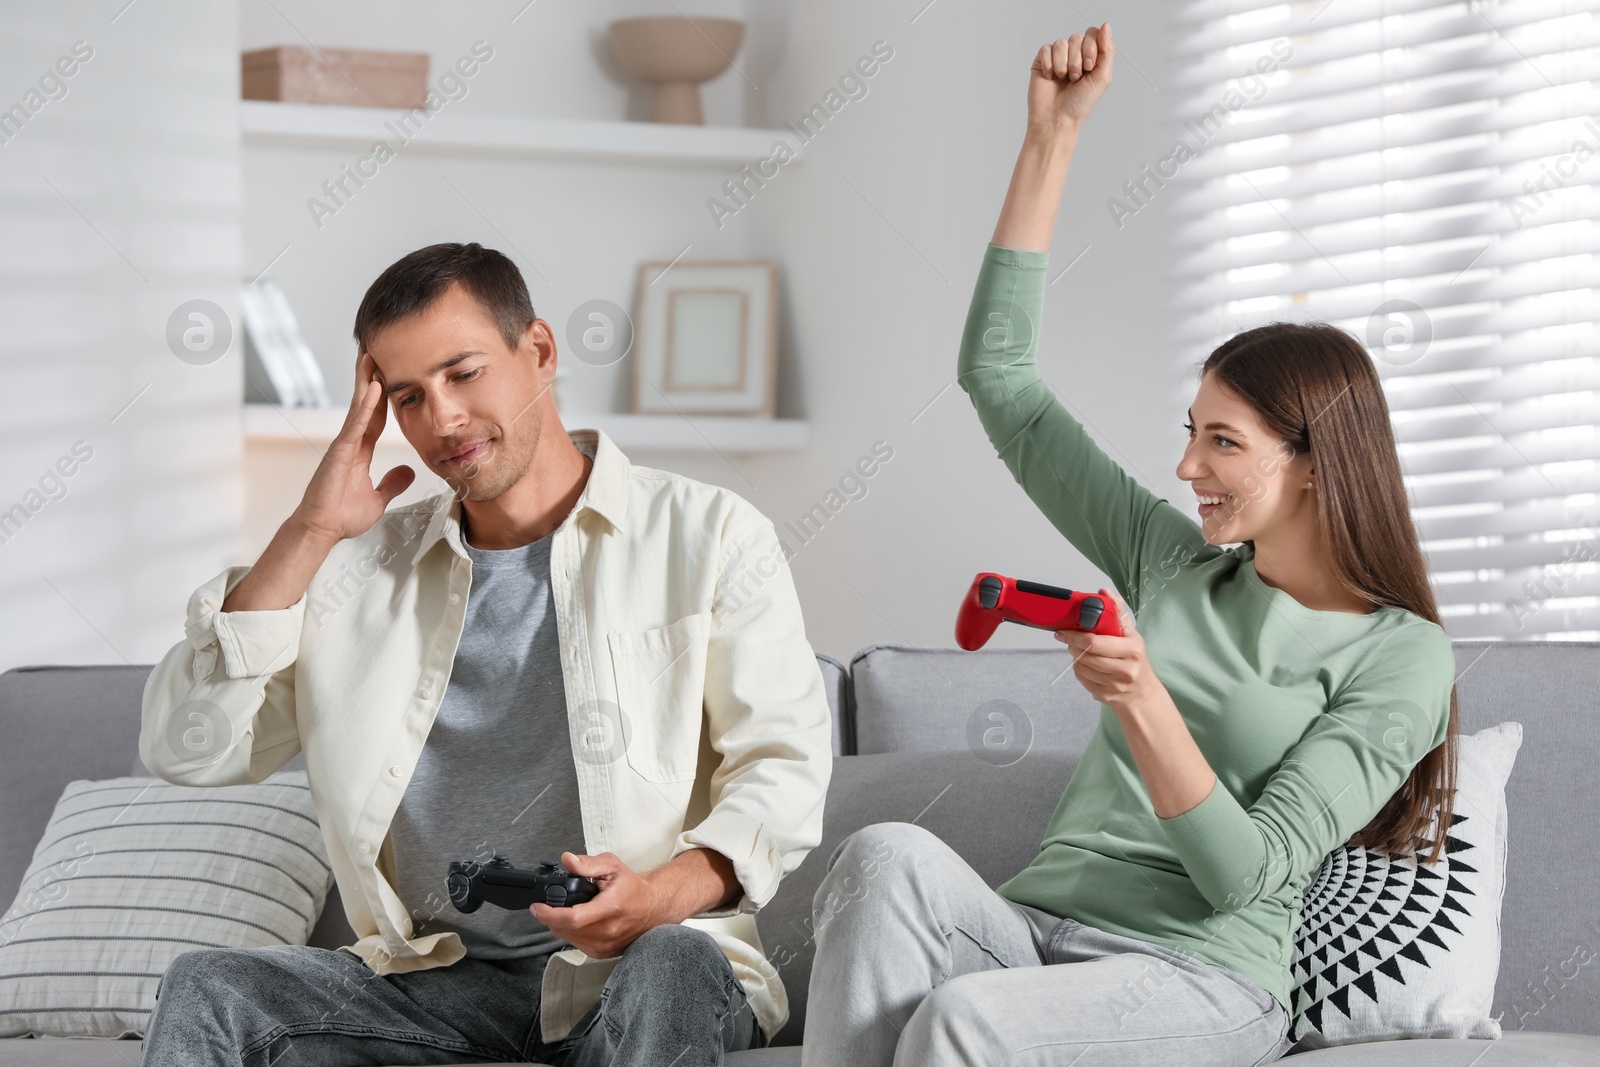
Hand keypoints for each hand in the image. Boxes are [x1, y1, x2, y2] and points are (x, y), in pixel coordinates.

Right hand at [292, 351, 415, 545]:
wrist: (322, 530)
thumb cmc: (342, 516)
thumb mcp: (377, 498)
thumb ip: (392, 483)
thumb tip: (408, 472)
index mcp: (359, 451)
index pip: (376, 416)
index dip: (384, 395)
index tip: (391, 375)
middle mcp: (350, 442)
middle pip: (365, 402)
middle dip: (371, 376)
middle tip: (378, 348)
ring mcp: (343, 444)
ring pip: (358, 405)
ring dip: (365, 379)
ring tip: (372, 353)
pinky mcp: (339, 451)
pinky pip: (355, 423)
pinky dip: (365, 404)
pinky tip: (373, 386)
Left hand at [532, 851, 668, 959]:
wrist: (652, 907)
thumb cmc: (632, 887)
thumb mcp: (612, 866)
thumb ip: (587, 863)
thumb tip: (568, 860)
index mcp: (610, 908)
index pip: (573, 918)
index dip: (549, 914)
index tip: (537, 906)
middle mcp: (608, 931)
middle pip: (566, 930)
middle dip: (551, 917)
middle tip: (549, 904)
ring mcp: (606, 945)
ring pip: (568, 938)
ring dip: (560, 925)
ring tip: (568, 910)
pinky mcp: (603, 953)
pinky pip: (576, 945)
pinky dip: (571, 933)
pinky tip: (578, 922)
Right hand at [1027, 23, 1114, 131]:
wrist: (1057, 119)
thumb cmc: (1079, 104)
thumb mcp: (1103, 77)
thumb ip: (1108, 50)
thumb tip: (1106, 25)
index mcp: (1091, 57)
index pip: (1093, 34)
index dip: (1091, 48)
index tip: (1089, 67)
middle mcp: (1074, 55)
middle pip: (1077, 37)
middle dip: (1077, 60)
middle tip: (1076, 78)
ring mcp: (1057, 57)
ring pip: (1061, 43)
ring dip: (1064, 64)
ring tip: (1063, 79)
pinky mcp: (1042, 61)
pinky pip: (1046, 49)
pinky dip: (1050, 65)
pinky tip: (1050, 77)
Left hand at [1055, 588, 1157, 712]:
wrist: (1142, 692)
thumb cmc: (1135, 658)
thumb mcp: (1131, 634)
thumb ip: (1117, 612)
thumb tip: (1103, 592)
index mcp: (1132, 650)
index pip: (1095, 642)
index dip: (1075, 635)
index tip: (1063, 630)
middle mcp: (1125, 669)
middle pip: (1086, 655)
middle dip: (1073, 645)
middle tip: (1070, 639)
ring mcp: (1114, 685)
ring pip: (1081, 667)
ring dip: (1075, 657)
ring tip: (1081, 651)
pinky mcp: (1104, 696)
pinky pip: (1081, 679)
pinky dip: (1079, 670)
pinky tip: (1087, 665)